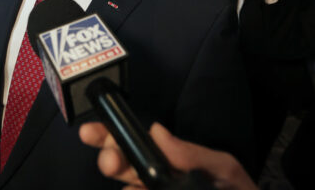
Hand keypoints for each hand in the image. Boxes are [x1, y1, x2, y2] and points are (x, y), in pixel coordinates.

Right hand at [79, 122, 256, 189]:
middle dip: (110, 158)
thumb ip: (194, 154)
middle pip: (122, 166)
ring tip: (134, 189)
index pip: (132, 143)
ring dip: (125, 184)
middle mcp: (154, 180)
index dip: (108, 135)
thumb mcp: (223, 169)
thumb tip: (156, 131)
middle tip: (110, 161)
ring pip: (128, 189)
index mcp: (167, 160)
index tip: (91, 132)